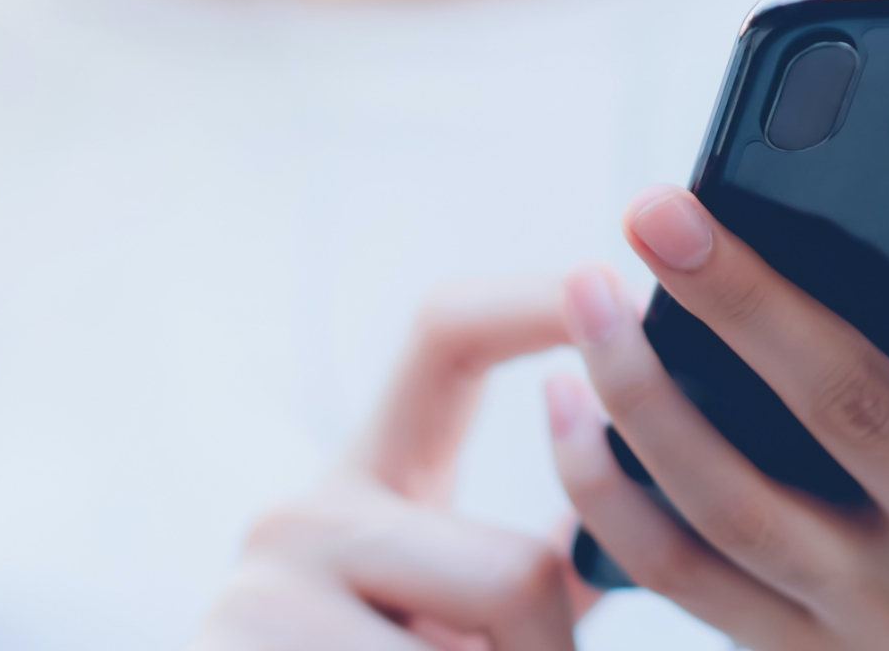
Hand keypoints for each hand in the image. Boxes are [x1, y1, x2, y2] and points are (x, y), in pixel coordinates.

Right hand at [195, 279, 597, 650]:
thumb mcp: (445, 630)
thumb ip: (519, 572)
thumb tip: (640, 491)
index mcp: (360, 490)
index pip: (444, 339)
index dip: (535, 298)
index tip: (614, 275)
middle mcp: (299, 520)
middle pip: (521, 573)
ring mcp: (264, 595)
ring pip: (503, 643)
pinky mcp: (249, 649)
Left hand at [548, 116, 888, 650]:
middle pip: (850, 403)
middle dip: (745, 299)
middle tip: (657, 205)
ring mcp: (877, 602)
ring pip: (735, 498)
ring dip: (642, 392)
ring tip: (584, 287)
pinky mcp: (797, 646)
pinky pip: (678, 570)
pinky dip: (605, 491)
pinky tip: (563, 403)